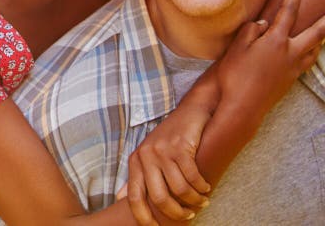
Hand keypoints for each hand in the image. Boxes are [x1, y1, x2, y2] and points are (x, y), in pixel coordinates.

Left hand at [124, 99, 212, 224]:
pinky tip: (206, 187)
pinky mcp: (180, 146)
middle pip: (159, 198)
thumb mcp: (149, 155)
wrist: (191, 111)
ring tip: (202, 201)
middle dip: (176, 213)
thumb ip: (137, 176)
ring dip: (194, 200)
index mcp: (135, 161)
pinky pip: (193, 177)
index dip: (144, 217)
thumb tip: (120, 198)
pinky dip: (202, 187)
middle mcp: (145, 156)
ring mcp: (162, 150)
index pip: (134, 197)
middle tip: (189, 216)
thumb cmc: (170, 137)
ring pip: (179, 190)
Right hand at [217, 0, 324, 117]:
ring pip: (315, 48)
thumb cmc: (235, 76)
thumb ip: (250, 31)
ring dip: (321, 37)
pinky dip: (312, 51)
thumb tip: (262, 23)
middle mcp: (290, 52)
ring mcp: (293, 67)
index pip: (288, 12)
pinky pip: (308, 60)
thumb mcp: (236, 49)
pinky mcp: (292, 79)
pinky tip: (308, 52)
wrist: (242, 106)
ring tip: (323, 30)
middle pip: (316, 32)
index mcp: (275, 41)